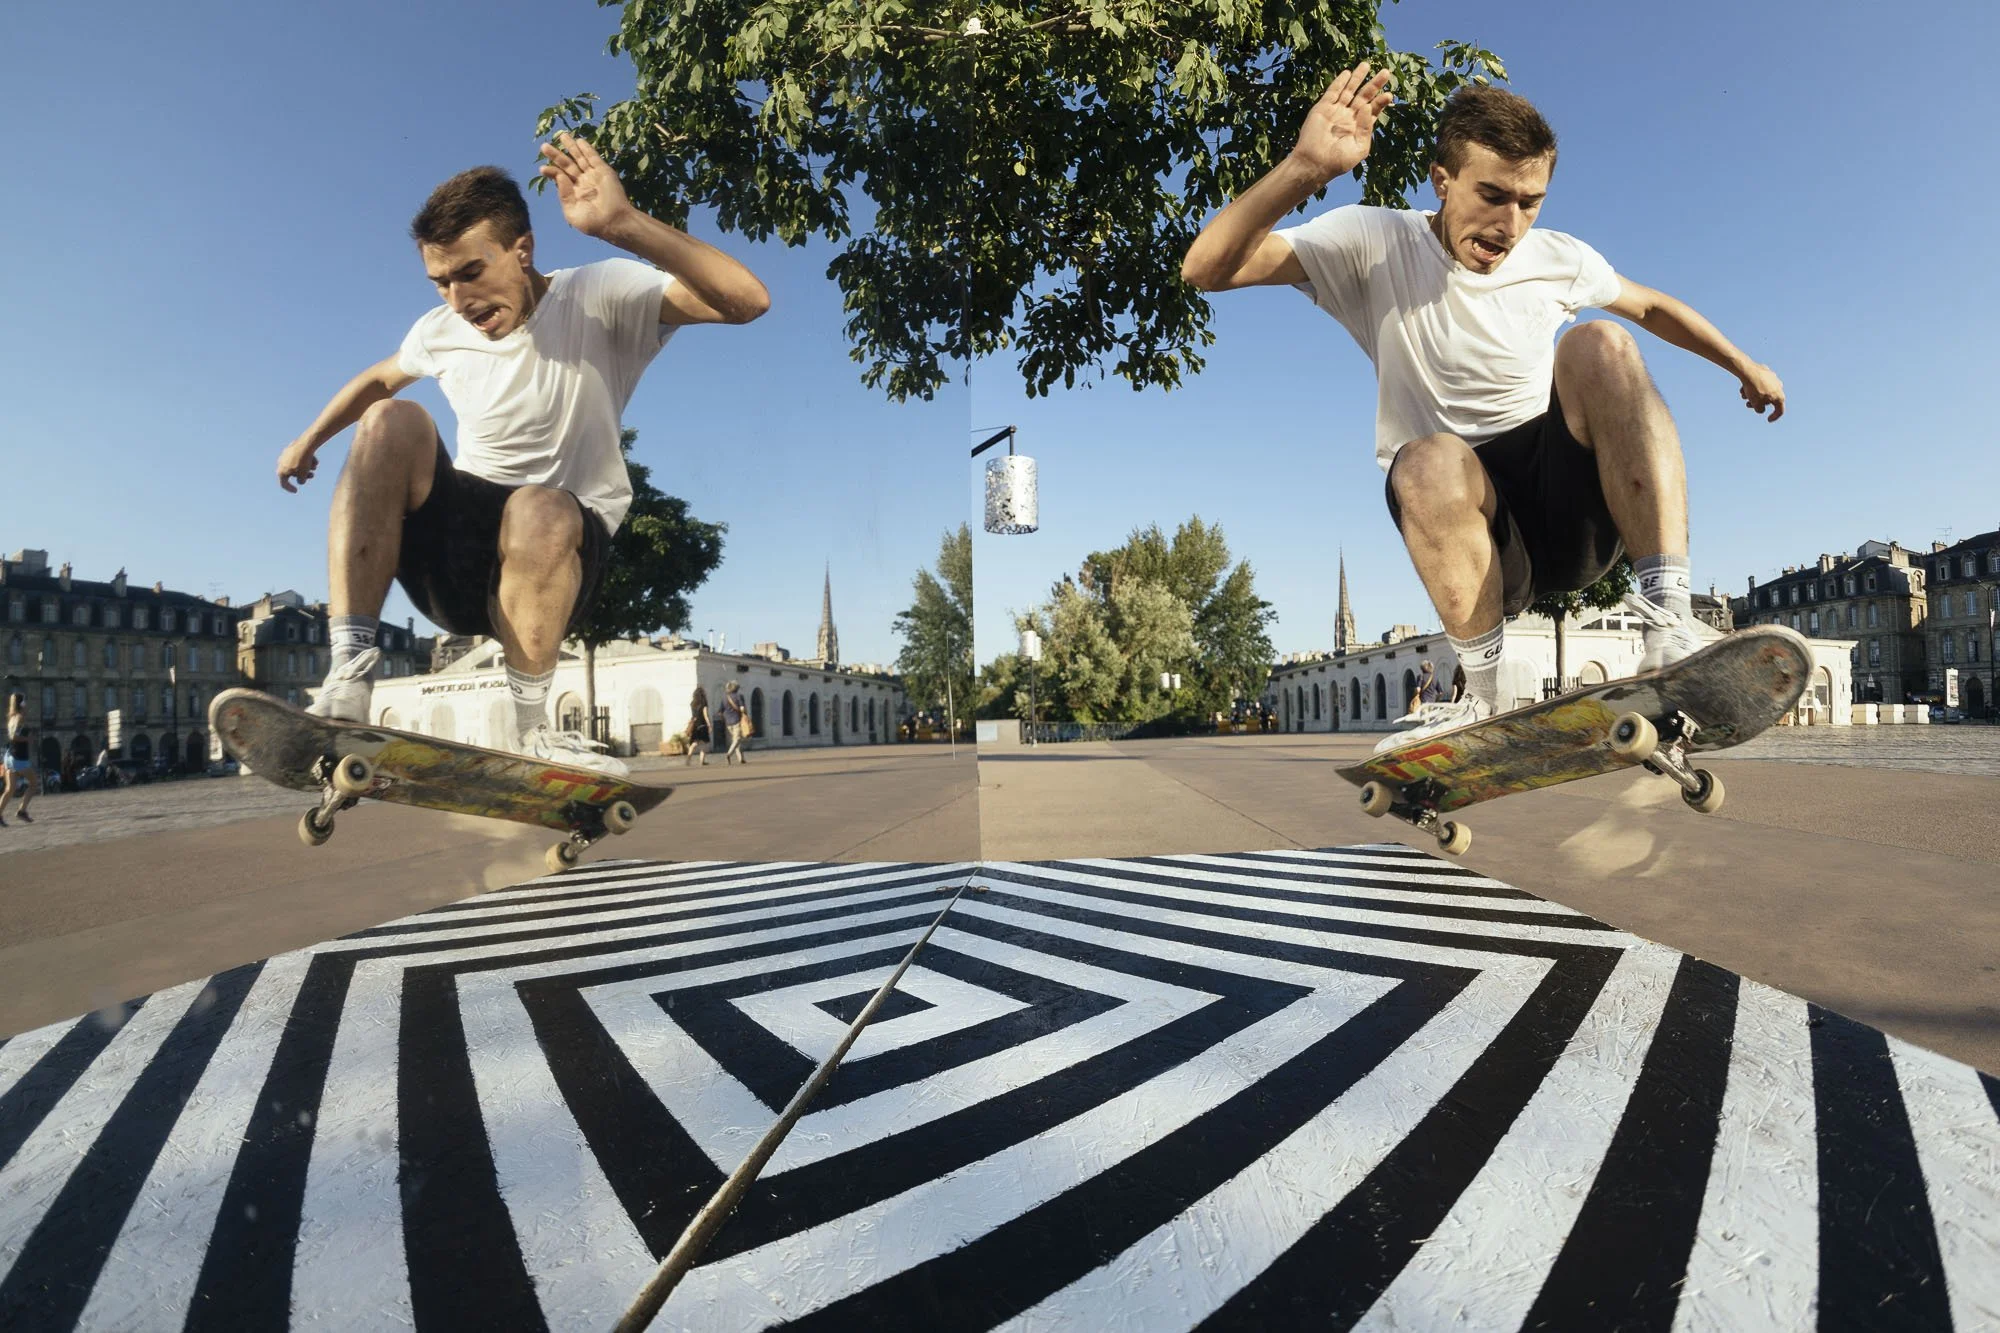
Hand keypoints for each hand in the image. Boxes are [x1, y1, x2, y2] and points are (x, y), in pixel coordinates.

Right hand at [277, 437, 319, 491]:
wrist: (304, 445)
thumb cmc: (302, 462)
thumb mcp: (303, 475)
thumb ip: (301, 480)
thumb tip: (301, 480)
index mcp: (281, 471)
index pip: (283, 483)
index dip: (289, 488)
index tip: (296, 491)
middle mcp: (281, 463)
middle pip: (292, 472)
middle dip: (303, 475)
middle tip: (312, 476)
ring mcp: (285, 455)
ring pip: (297, 464)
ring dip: (306, 467)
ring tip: (315, 466)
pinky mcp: (291, 448)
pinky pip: (299, 457)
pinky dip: (306, 459)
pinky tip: (314, 459)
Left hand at [538, 131, 634, 239]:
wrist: (614, 222)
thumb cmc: (594, 223)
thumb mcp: (572, 213)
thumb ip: (564, 195)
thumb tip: (559, 176)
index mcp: (575, 194)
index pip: (560, 178)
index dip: (551, 172)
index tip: (542, 168)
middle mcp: (583, 183)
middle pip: (567, 165)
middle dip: (556, 155)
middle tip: (544, 146)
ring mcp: (593, 176)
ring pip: (580, 158)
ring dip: (571, 147)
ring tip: (561, 135)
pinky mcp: (604, 171)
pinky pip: (593, 158)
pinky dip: (587, 149)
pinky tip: (579, 141)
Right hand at [1289, 63, 1395, 183]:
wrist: (1314, 163)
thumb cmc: (1338, 161)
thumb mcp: (1359, 148)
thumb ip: (1366, 128)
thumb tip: (1366, 106)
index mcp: (1359, 127)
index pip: (1373, 110)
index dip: (1380, 102)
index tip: (1389, 94)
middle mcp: (1348, 117)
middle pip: (1364, 96)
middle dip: (1374, 84)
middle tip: (1386, 72)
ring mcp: (1335, 111)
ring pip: (1349, 90)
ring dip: (1358, 78)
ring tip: (1366, 64)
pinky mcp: (1322, 108)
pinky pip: (1332, 92)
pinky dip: (1339, 82)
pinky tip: (1348, 73)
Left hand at [1738, 362, 1784, 420]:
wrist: (1749, 371)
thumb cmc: (1754, 389)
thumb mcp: (1756, 404)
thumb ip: (1760, 409)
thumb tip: (1760, 408)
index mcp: (1780, 396)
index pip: (1780, 410)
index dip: (1775, 416)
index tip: (1768, 420)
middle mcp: (1779, 387)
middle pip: (1768, 399)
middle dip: (1757, 403)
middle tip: (1747, 404)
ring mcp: (1774, 378)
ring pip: (1763, 391)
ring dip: (1753, 395)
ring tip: (1743, 394)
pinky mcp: (1766, 372)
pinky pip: (1760, 383)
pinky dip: (1752, 387)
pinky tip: (1743, 387)